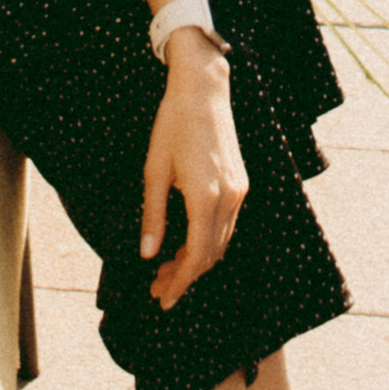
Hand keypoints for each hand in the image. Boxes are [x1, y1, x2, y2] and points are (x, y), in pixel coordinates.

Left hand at [140, 31, 247, 310]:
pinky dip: (208, 242)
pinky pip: (227, 225)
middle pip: (211, 255)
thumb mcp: (154, 170)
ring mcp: (239, 191)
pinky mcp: (241, 184)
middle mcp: (229, 198)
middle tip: (157, 288)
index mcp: (206, 196)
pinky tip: (186, 244)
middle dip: (185, 277)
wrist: (204, 90)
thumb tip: (147, 254)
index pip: (197, 256)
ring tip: (166, 270)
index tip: (162, 299)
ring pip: (221, 242)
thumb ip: (153, 215)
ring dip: (196, 261)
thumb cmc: (173, 125)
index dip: (180, 282)